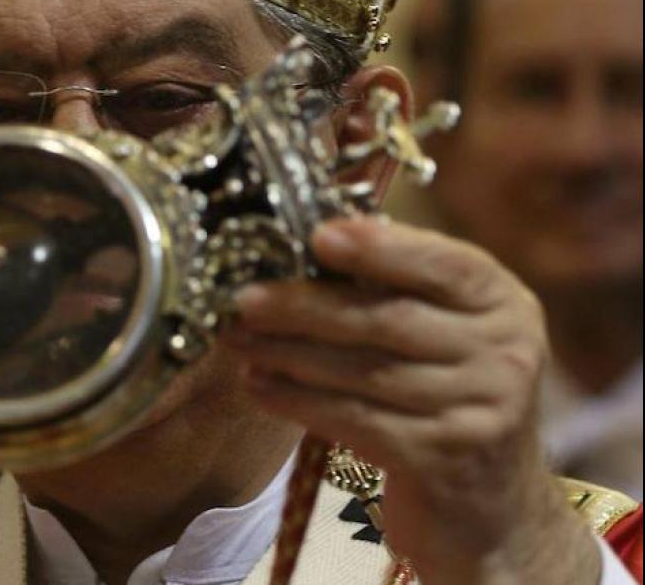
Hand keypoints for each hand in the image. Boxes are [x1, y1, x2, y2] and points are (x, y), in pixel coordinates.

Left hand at [229, 216, 599, 584]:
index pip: (444, 264)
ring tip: (237, 340)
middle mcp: (504, 353)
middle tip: (243, 299)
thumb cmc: (448, 391)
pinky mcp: (441, 461)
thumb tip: (312, 239)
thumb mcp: (447, 329)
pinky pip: (354, 421)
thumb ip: (400, 285)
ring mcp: (478, 411)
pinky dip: (298, 401)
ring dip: (288, 354)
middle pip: (389, 320)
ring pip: (363, 372)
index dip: (379, 249)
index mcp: (503, 301)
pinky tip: (258, 386)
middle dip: (305, 307)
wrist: (490, 504)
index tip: (318, 236)